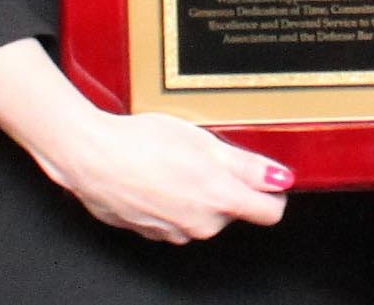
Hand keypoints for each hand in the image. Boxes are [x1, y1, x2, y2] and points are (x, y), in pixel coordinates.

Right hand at [41, 109, 291, 243]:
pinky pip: (177, 218)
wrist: (93, 157)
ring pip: (204, 213)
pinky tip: (159, 175)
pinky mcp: (152, 233)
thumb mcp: (204, 141)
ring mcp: (174, 232)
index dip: (273, 191)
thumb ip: (247, 165)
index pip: (270, 213)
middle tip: (208, 154)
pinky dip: (174, 200)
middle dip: (228, 185)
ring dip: (199, 192)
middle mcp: (200, 224)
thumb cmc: (143, 142)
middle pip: (235, 210)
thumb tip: (281, 178)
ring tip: (179, 161)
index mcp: (218, 200)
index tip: (266, 175)